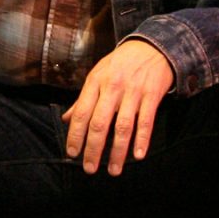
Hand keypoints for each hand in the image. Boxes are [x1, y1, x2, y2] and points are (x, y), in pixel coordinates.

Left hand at [63, 40, 174, 175]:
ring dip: (117, 151)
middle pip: (99, 122)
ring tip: (113, 170)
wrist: (152, 46)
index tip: (72, 154)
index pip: (82, 112)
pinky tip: (137, 155)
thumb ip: (83, 98)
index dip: (75, 135)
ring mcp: (133, 91)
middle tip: (89, 168)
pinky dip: (142, 139)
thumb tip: (66, 119)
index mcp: (95, 82)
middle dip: (93, 148)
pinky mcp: (152, 95)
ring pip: (123, 126)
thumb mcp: (98, 74)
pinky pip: (146, 121)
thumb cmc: (120, 64)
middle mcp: (112, 87)